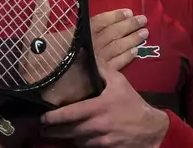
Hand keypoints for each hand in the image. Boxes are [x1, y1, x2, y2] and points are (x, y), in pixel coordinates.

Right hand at [19, 0, 147, 105]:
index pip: (99, 23)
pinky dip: (127, 57)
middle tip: (144, 20)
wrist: (36, 95)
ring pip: (117, 49)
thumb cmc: (33, 67)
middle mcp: (88, 49)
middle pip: (112, 35)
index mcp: (75, 37)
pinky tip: (136, 52)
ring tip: (144, 33)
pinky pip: (117, 66)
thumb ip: (40, 17)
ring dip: (132, 40)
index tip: (128, 11)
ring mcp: (94, 65)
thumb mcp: (32, 39)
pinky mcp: (97, 79)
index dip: (114, 17)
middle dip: (128, 26)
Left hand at [40, 62, 169, 146]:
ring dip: (65, 137)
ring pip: (76, 141)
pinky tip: (74, 139)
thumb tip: (89, 54)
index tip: (43, 117)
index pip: (71, 113)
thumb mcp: (119, 82)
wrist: (150, 128)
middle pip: (69, 131)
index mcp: (98, 107)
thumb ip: (102, 69)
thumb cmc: (132, 103)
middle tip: (42, 128)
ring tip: (54, 133)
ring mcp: (101, 139)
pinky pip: (87, 147)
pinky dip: (79, 143)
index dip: (54, 117)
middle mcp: (97, 125)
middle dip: (53, 131)